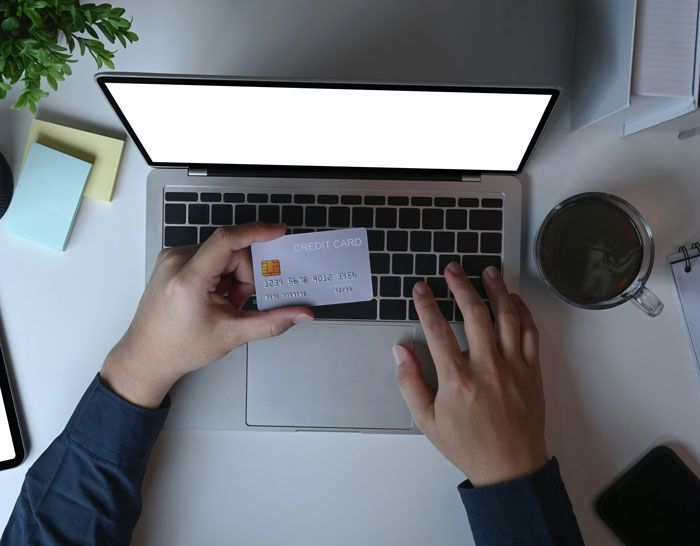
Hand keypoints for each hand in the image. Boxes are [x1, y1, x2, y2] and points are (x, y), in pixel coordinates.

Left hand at [101, 223, 313, 408]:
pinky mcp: (173, 262)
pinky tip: (214, 297)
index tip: (277, 232)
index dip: (256, 232)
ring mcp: (172, 259)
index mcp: (188, 278)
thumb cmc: (179, 347)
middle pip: (231, 251)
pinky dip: (220, 276)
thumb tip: (299, 314)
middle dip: (244, 276)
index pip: (227, 240)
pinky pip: (209, 258)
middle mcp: (177, 261)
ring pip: (222, 254)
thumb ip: (271, 322)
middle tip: (239, 302)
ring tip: (223, 304)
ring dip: (232, 277)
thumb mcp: (231, 335)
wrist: (146, 357)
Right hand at [394, 262, 546, 486]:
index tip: (420, 288)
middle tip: (452, 270)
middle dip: (461, 285)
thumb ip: (410, 382)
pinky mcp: (532, 371)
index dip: (426, 304)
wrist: (510, 467)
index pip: (437, 329)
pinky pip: (530, 332)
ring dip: (496, 289)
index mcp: (457, 379)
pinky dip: (522, 311)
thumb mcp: (426, 420)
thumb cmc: (467, 445)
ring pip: (507, 316)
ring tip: (487, 271)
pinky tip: (513, 299)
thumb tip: (400, 351)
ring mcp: (514, 367)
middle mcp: (487, 367)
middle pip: (474, 313)